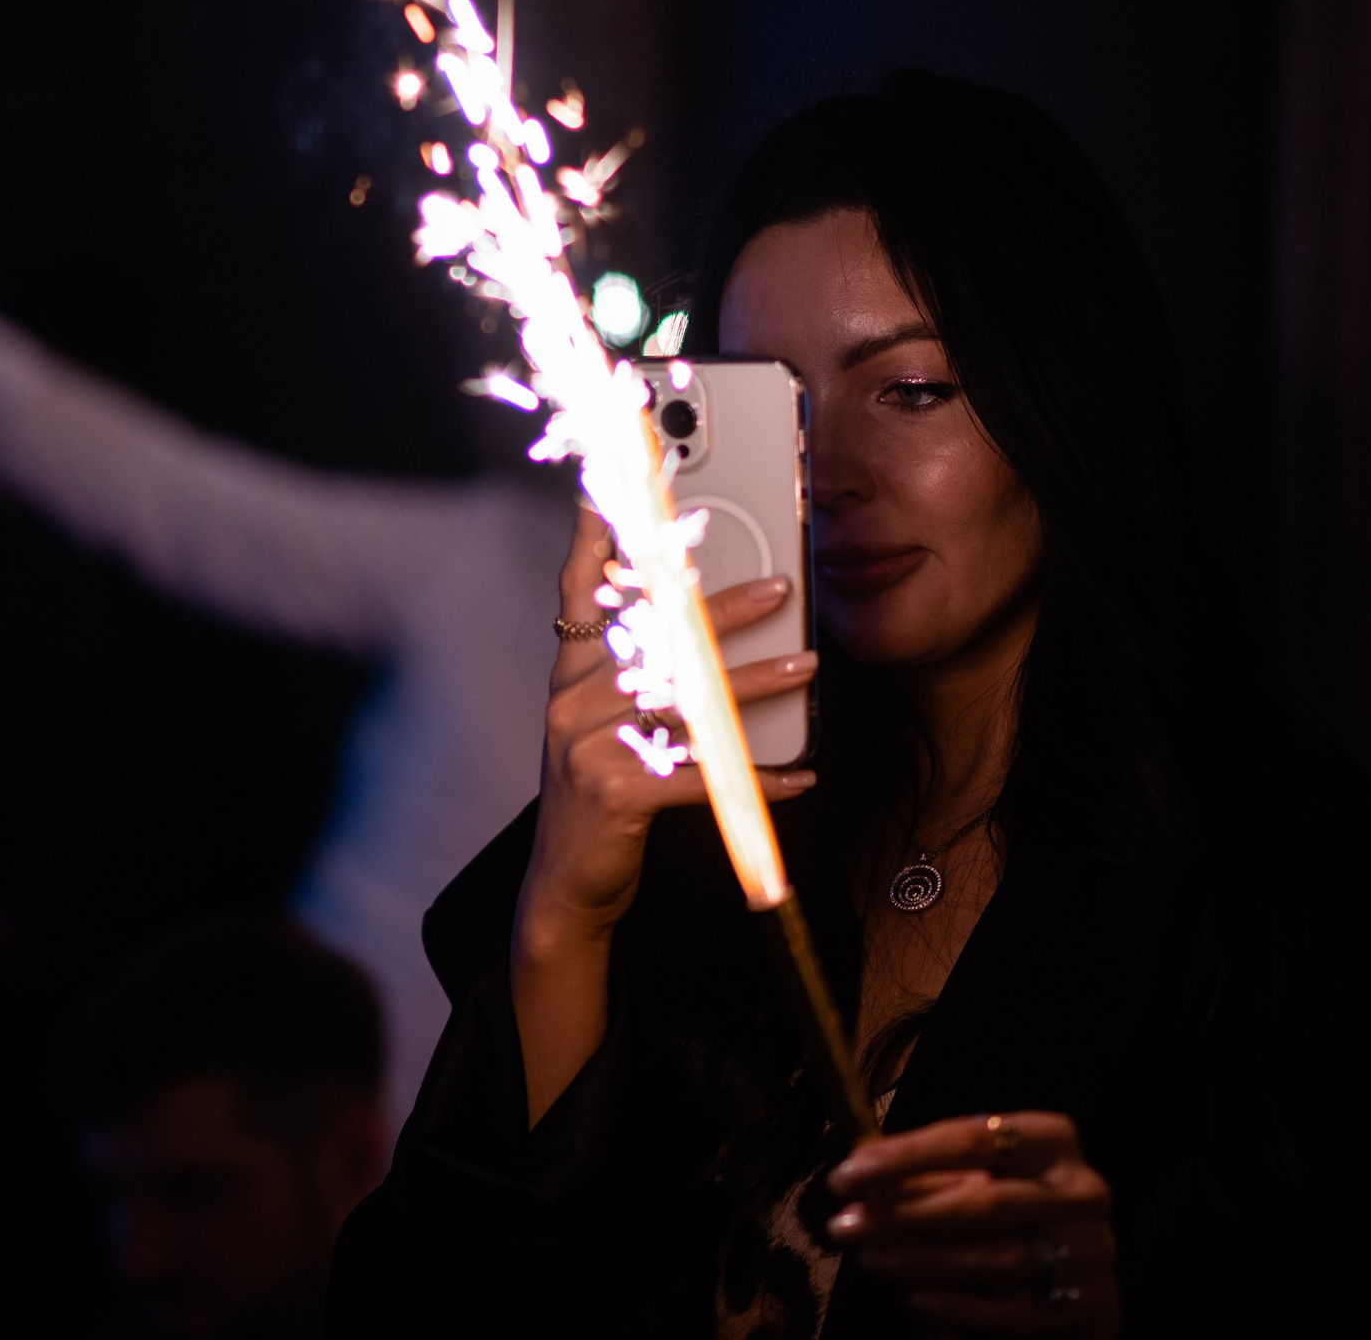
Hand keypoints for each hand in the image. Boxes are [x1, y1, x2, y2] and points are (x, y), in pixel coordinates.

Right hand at [520, 506, 817, 944]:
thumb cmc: (596, 800)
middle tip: (780, 587)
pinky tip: (795, 773)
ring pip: (687, 699)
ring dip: (756, 684)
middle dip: (720, 609)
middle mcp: (571, 701)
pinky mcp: (616, 793)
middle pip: (655, 637)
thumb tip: (691, 632)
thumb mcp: (597, 727)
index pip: (581, 591)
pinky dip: (755, 777)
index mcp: (570, 677)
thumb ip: (626, 676)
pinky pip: (700, 775)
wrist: (564, 886)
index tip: (618, 484)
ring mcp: (589, 745)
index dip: (600, 536)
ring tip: (805, 666)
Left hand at [827, 1111, 1119, 1335]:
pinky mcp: (1094, 1303)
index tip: (848, 1173)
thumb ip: (929, 1176)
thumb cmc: (1013, 1207)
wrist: (1081, 1267)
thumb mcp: (979, 1175)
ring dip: (924, 1261)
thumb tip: (862, 1182)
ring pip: (1000, 1257)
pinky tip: (914, 1300)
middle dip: (905, 1214)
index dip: (906, 1155)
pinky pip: (1020, 1312)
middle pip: (985, 1201)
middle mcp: (1081, 1190)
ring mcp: (1093, 1249)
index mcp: (1052, 1140)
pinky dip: (962, 1307)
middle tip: (845, 1224)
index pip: (973, 1139)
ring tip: (870, 1259)